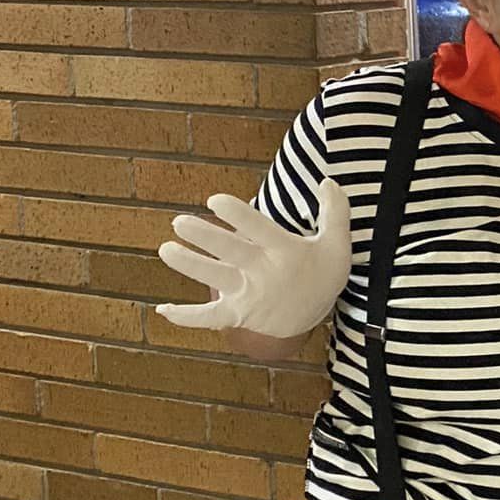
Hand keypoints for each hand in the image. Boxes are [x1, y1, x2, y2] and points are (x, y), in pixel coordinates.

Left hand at [156, 180, 351, 335]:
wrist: (315, 318)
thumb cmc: (323, 274)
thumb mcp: (338, 244)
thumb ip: (336, 211)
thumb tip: (327, 181)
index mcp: (286, 251)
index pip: (259, 229)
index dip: (237, 215)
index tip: (214, 200)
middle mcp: (264, 273)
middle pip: (231, 252)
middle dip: (204, 237)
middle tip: (179, 222)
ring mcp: (248, 296)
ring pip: (214, 279)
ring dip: (188, 265)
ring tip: (165, 249)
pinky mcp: (236, 315)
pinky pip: (208, 318)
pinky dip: (185, 317)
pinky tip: (161, 309)